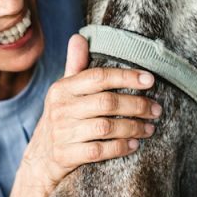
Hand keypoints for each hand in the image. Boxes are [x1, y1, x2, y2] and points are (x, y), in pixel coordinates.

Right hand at [21, 34, 160, 188]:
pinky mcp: (66, 155)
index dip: (126, 77)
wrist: (39, 158)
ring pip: (106, 127)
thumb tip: (78, 37)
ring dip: (133, 127)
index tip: (150, 80)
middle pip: (107, 102)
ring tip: (150, 128)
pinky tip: (133, 145)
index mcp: (62, 88)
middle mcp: (61, 108)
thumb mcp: (64, 91)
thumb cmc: (61, 118)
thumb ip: (76, 65)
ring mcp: (62, 133)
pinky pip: (99, 151)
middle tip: (156, 109)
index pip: (99, 77)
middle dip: (137, 105)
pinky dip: (119, 147)